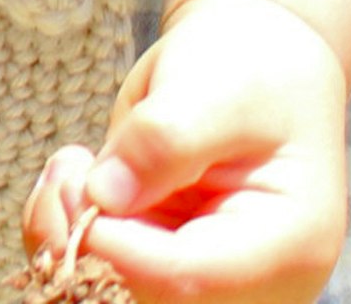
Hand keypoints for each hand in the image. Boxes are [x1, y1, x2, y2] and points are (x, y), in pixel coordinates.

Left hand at [20, 0, 348, 303]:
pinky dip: (65, 235)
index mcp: (286, 246)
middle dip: (82, 240)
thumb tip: (104, 196)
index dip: (115, 243)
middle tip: (66, 168)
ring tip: (68, 168)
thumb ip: (166, 138)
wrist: (253, 71)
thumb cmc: (248, 71)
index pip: (186, 278)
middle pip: (143, 300)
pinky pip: (97, 278)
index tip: (76, 182)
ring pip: (108, 297)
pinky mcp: (164, 275)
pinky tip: (73, 183)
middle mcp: (251, 288)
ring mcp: (207, 287)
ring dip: (64, 237)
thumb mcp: (216, 86)